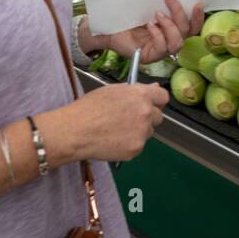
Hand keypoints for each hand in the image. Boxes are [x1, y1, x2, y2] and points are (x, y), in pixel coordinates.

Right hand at [47, 83, 167, 163]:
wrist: (75, 131)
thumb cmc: (89, 107)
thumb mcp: (113, 91)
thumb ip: (136, 90)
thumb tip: (154, 88)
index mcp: (141, 95)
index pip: (163, 97)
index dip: (156, 101)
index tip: (150, 104)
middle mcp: (146, 113)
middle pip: (158, 116)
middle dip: (147, 118)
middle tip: (128, 120)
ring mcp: (142, 133)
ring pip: (148, 132)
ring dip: (139, 131)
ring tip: (117, 131)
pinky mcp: (136, 149)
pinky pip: (138, 145)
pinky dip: (130, 144)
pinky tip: (114, 141)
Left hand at [94, 0, 204, 64]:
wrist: (107, 28)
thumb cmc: (126, 15)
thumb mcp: (144, 5)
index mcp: (172, 28)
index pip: (192, 26)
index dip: (198, 17)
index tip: (197, 2)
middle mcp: (169, 40)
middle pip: (187, 32)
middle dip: (180, 13)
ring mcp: (160, 50)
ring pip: (177, 43)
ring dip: (170, 27)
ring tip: (157, 15)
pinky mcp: (150, 57)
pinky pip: (161, 49)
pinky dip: (158, 35)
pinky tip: (149, 25)